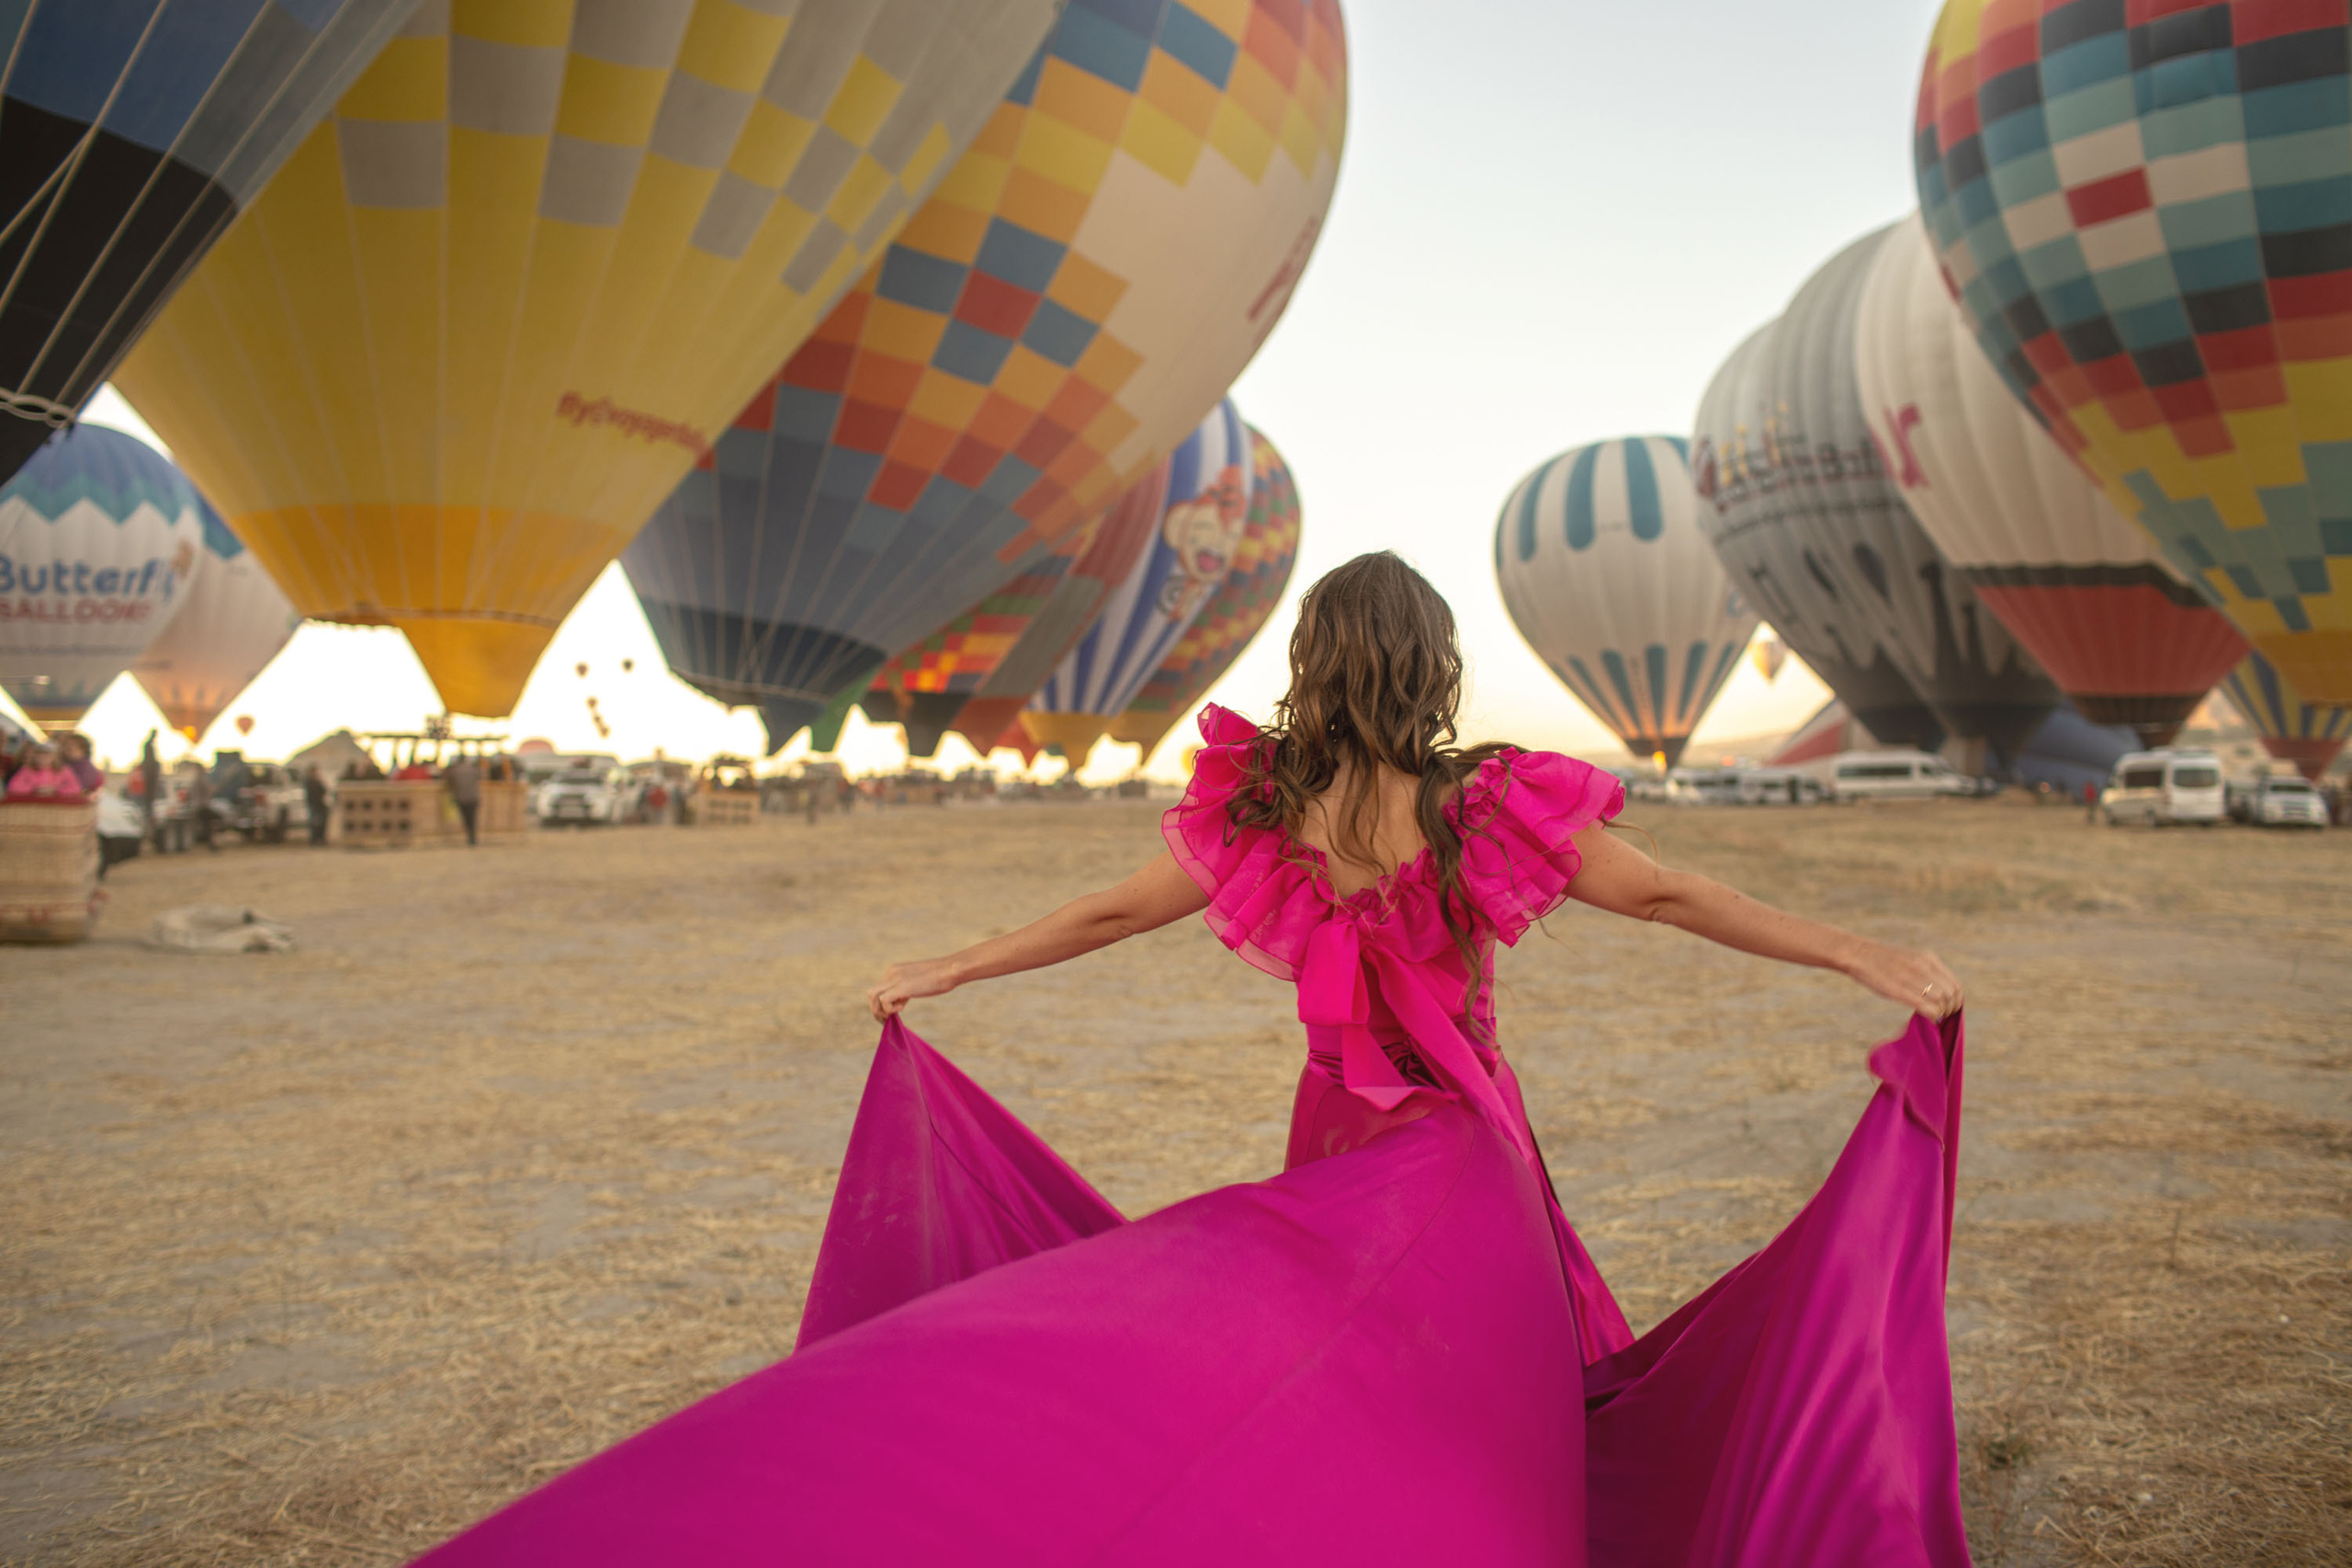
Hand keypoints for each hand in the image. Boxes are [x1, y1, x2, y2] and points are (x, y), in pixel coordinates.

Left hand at [867, 957, 960, 1021]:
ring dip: (879, 1011)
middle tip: (887, 1020)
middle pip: (871, 994)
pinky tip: (903, 1008)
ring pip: (872, 997)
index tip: (894, 1012)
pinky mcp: (901, 987)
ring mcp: (895, 979)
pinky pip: (883, 1000)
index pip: (878, 989)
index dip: (883, 1004)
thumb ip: (906, 988)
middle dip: (876, 1010)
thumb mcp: (917, 981)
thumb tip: (899, 1001)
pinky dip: (889, 1009)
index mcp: (894, 970)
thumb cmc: (940, 977)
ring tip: (892, 1016)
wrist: (950, 970)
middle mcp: (891, 973)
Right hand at [1842, 940, 1963, 1017]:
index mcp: (1928, 958)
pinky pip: (1926, 1007)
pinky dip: (1931, 1015)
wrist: (1857, 953)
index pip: (1955, 984)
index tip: (1946, 1008)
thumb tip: (1937, 992)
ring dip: (1940, 1013)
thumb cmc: (1880, 960)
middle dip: (1950, 1009)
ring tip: (1931, 1017)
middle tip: (1939, 1015)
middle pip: (1951, 994)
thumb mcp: (1908, 958)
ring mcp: (1911, 977)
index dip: (1955, 1001)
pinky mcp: (1898, 990)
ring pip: (1942, 1001)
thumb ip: (1924, 971)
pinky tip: (1924, 1017)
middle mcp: (1923, 966)